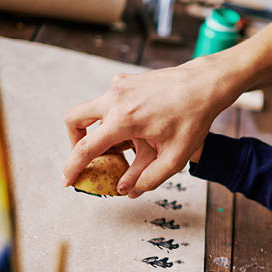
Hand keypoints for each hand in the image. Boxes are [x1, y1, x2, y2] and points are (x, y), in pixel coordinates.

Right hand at [62, 53, 243, 196]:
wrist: (204, 85)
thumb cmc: (193, 119)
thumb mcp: (175, 157)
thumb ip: (149, 178)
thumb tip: (127, 191)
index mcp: (123, 119)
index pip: (86, 148)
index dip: (73, 168)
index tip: (67, 181)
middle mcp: (115, 98)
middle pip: (74, 120)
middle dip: (75, 141)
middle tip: (90, 157)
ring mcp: (119, 86)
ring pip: (93, 110)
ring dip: (100, 129)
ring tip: (126, 146)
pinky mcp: (126, 80)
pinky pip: (110, 101)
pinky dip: (115, 116)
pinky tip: (140, 128)